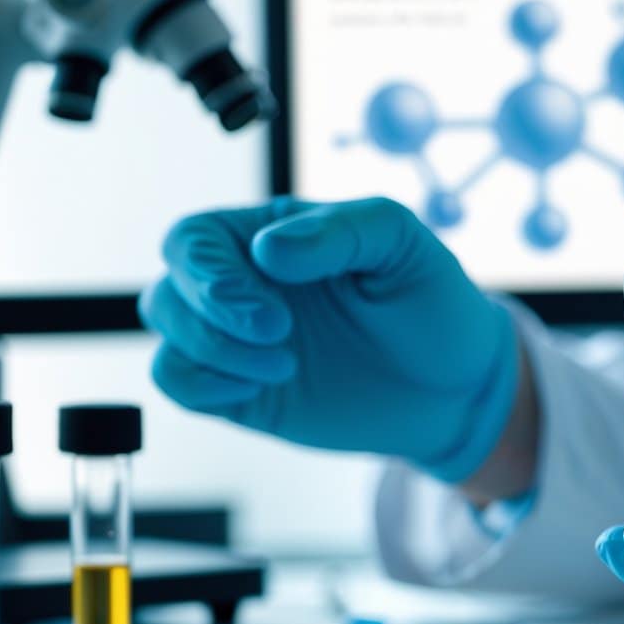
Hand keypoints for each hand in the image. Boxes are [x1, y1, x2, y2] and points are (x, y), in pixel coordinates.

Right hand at [140, 196, 519, 482]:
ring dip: (213, 354)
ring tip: (287, 368)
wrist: (456, 388)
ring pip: (167, 333)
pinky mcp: (241, 391)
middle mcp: (245, 283)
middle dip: (211, 318)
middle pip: (171, 286)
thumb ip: (339, 231)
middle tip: (281, 338)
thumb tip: (267, 251)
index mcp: (272, 234)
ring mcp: (238, 340)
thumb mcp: (402, 245)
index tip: (272, 315)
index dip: (211, 276)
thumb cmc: (432, 303)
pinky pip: (178, 382)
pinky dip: (200, 387)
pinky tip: (258, 390)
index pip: (195, 239)